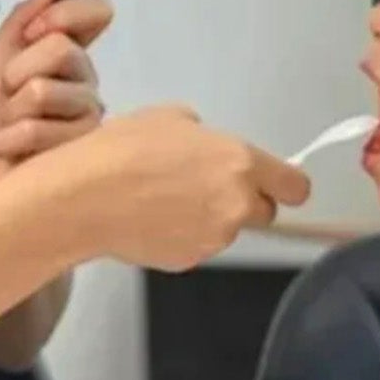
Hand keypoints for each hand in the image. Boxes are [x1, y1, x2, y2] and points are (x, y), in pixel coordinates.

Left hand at [0, 0, 113, 199]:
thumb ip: (22, 20)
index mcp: (67, 56)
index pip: (97, 12)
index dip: (66, 14)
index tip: (31, 32)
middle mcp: (85, 84)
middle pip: (63, 48)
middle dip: (17, 70)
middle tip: (5, 95)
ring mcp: (88, 120)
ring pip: (46, 89)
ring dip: (11, 111)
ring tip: (7, 131)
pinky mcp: (81, 155)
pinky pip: (39, 128)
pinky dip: (13, 139)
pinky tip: (13, 154)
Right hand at [49, 105, 311, 271]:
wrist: (84, 198)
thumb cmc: (123, 149)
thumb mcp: (169, 118)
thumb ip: (203, 136)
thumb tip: (204, 145)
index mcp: (239, 163)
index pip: (296, 187)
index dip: (287, 185)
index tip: (277, 184)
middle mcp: (236, 204)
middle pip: (264, 213)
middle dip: (243, 202)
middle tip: (206, 188)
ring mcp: (214, 238)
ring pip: (225, 230)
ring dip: (208, 218)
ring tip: (164, 200)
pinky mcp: (189, 261)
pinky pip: (197, 246)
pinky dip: (182, 235)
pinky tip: (150, 219)